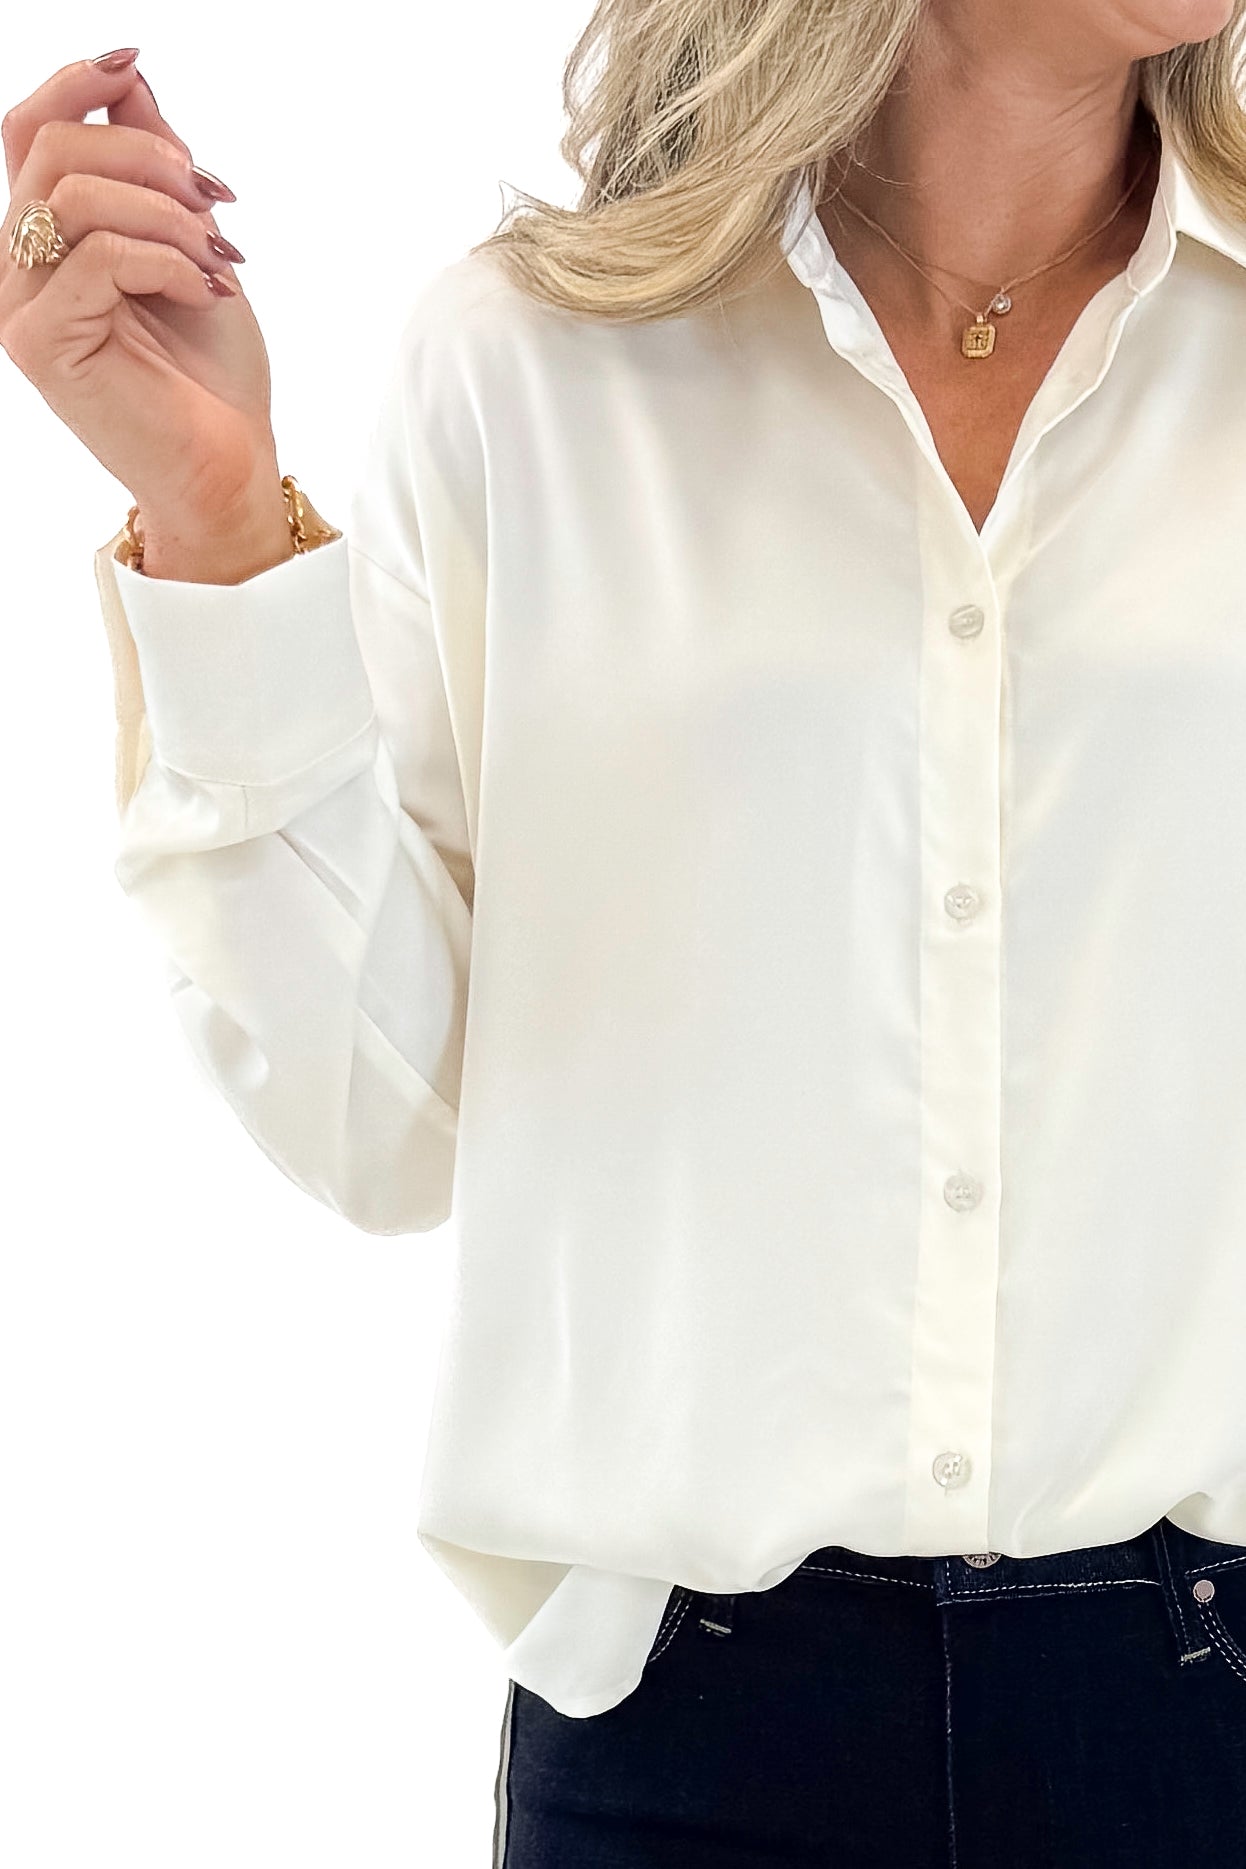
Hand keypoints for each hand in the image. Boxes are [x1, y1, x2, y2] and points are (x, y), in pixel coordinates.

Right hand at [0, 49, 282, 532]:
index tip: (137, 65)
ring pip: (77, 193)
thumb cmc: (210, 372)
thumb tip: (129, 81)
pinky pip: (99, 256)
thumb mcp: (191, 245)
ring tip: (221, 254)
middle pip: (53, 146)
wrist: (226, 467)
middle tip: (216, 204)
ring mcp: (21, 306)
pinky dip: (168, 260)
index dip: (77, 82)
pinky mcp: (42, 344)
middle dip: (150, 155)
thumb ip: (152, 170)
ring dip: (168, 211)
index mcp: (47, 239)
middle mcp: (18, 267)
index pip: (31, 129)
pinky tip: (209, 290)